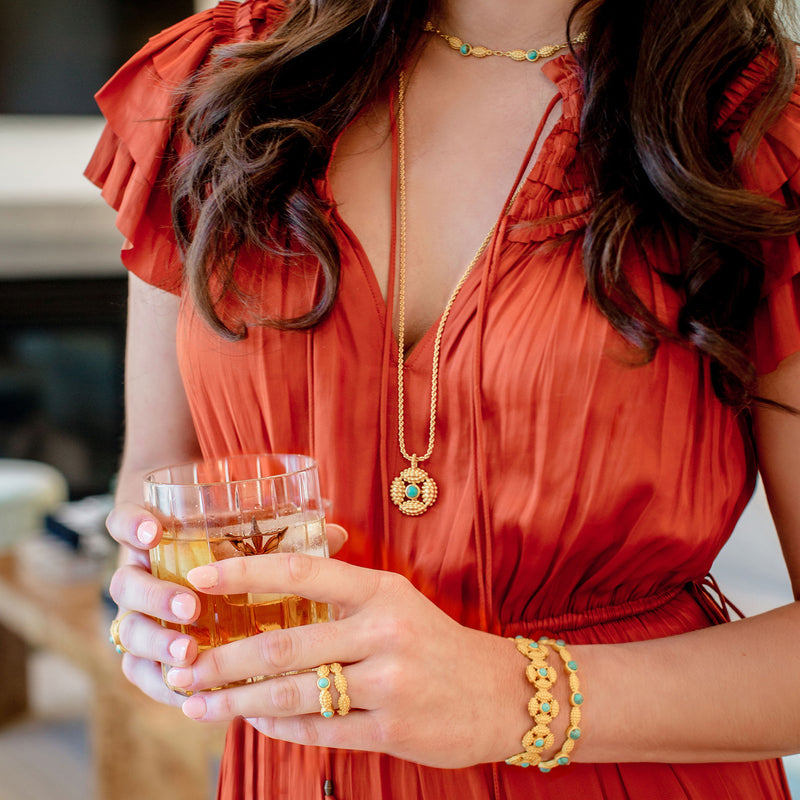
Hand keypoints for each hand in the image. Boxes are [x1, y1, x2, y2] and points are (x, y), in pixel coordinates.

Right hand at [105, 501, 348, 706]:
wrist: (202, 586)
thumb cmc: (228, 550)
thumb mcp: (248, 537)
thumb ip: (284, 534)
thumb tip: (338, 532)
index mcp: (157, 538)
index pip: (126, 522)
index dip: (134, 525)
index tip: (156, 532)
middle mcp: (139, 574)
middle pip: (126, 582)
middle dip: (156, 595)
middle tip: (191, 607)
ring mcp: (136, 615)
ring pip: (127, 629)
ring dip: (156, 640)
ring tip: (190, 652)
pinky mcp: (142, 654)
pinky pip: (137, 671)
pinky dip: (157, 681)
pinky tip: (183, 690)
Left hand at [163, 553, 530, 767]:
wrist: (497, 692)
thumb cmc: (434, 640)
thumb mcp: (395, 601)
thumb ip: (341, 594)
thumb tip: (271, 591)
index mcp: (380, 590)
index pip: (301, 571)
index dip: (244, 572)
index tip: (198, 579)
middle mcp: (383, 631)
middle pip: (284, 643)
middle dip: (222, 658)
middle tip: (181, 666)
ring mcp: (389, 682)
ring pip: (294, 692)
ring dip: (237, 702)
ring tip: (199, 704)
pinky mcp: (392, 729)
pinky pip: (319, 729)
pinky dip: (278, 726)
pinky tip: (252, 721)